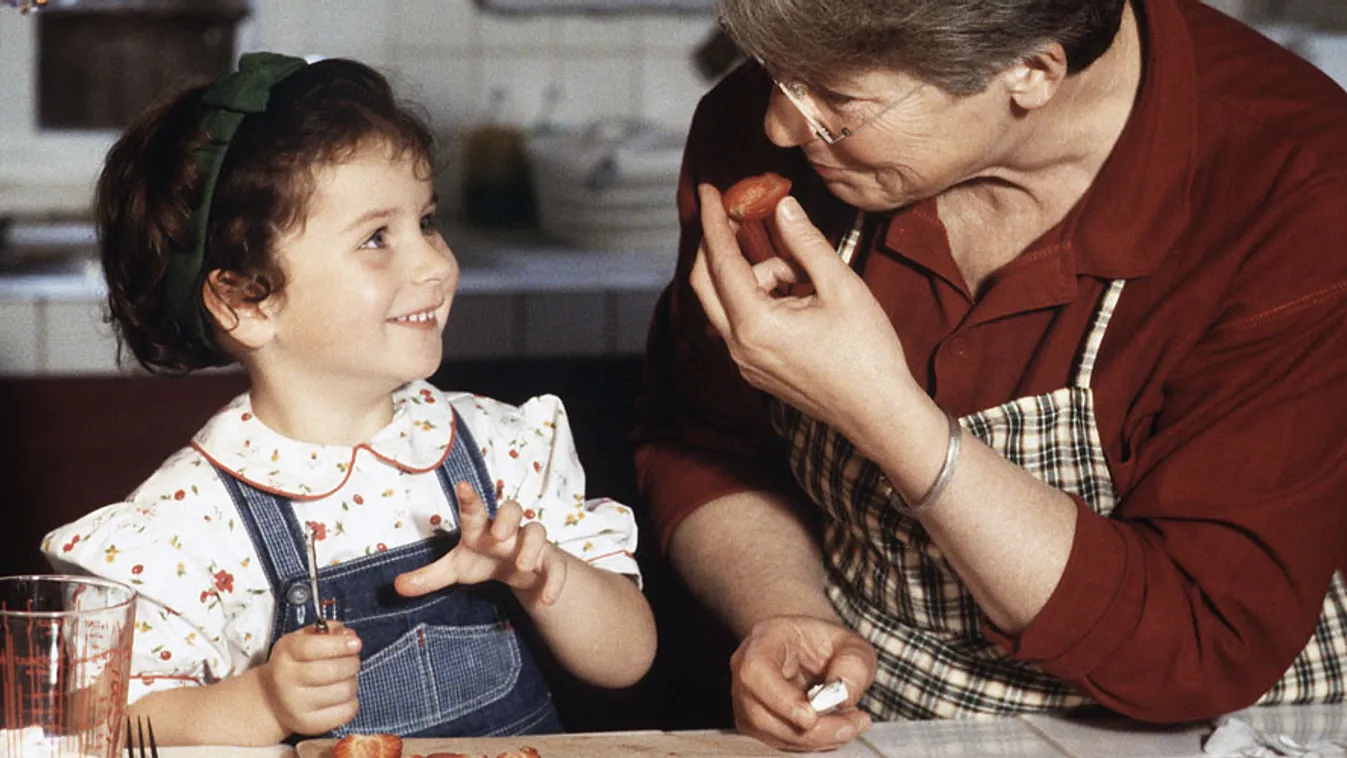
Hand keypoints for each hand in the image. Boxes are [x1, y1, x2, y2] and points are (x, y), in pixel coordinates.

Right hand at [259, 620, 361, 736]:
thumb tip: (349, 636)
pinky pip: (347, 711)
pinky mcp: (309, 724)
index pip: (313, 647)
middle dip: (352, 662)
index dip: (340, 644)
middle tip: (352, 660)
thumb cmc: (295, 664)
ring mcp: (296, 705)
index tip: (356, 643)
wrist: (272, 698)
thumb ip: (327, 631)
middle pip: (332, 670)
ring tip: (345, 678)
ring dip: (353, 681)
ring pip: (344, 691)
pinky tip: (342, 694)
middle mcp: (286, 680)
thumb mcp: (303, 639)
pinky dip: (352, 701)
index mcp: (285, 654)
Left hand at [394, 481, 567, 604]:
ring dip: (531, 548)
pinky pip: (556, 567)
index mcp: (482, 527)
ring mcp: (531, 544)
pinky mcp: (548, 562)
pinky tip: (546, 598)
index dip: (469, 498)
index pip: (475, 509)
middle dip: (507, 519)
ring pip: (537, 533)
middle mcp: (509, 530)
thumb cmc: (485, 560)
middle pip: (513, 510)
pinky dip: (553, 581)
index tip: (462, 486)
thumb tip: (397, 587)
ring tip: (522, 566)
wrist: (520, 569)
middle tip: (499, 535)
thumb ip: (430, 576)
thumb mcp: (457, 569)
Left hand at [691, 183, 919, 449]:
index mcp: (754, 324)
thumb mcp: (840, 286)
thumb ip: (805, 242)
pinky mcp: (755, 369)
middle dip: (721, 245)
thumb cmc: (867, 353)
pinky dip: (763, 300)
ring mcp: (744, 362)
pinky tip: (802, 300)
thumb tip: (782, 207)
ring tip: (807, 279)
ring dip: (758, 276)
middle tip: (741, 215)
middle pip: (707, 282)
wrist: (879, 413)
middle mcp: (738, 346)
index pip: (721, 261)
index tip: (710, 190)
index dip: (716, 221)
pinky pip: (744, 321)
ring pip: (731, 300)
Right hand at [730, 615, 876, 751]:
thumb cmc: (822, 642)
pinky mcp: (756, 727)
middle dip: (813, 730)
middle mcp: (746, 676)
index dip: (781, 699)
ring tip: (851, 722)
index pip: (756, 673)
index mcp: (761, 643)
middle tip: (853, 724)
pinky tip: (835, 727)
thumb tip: (844, 697)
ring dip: (818, 739)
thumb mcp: (849, 642)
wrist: (806, 649)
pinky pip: (782, 745)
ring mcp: (746, 705)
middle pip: (763, 716)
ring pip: (774, 737)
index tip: (813, 715)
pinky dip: (814, 743)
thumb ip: (853, 664)